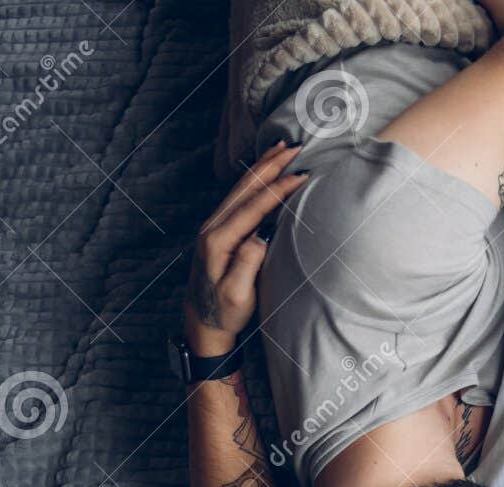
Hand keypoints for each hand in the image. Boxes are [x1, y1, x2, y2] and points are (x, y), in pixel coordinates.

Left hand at [184, 140, 308, 353]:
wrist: (202, 322)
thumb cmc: (224, 312)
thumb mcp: (238, 294)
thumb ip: (248, 261)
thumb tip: (262, 233)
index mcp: (218, 241)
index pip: (253, 207)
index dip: (278, 188)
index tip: (301, 174)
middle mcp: (212, 227)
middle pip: (245, 187)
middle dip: (270, 165)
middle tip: (294, 146)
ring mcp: (212, 226)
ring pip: (240, 187)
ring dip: (262, 166)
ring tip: (280, 148)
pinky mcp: (217, 229)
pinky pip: (237, 196)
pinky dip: (253, 178)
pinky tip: (263, 170)